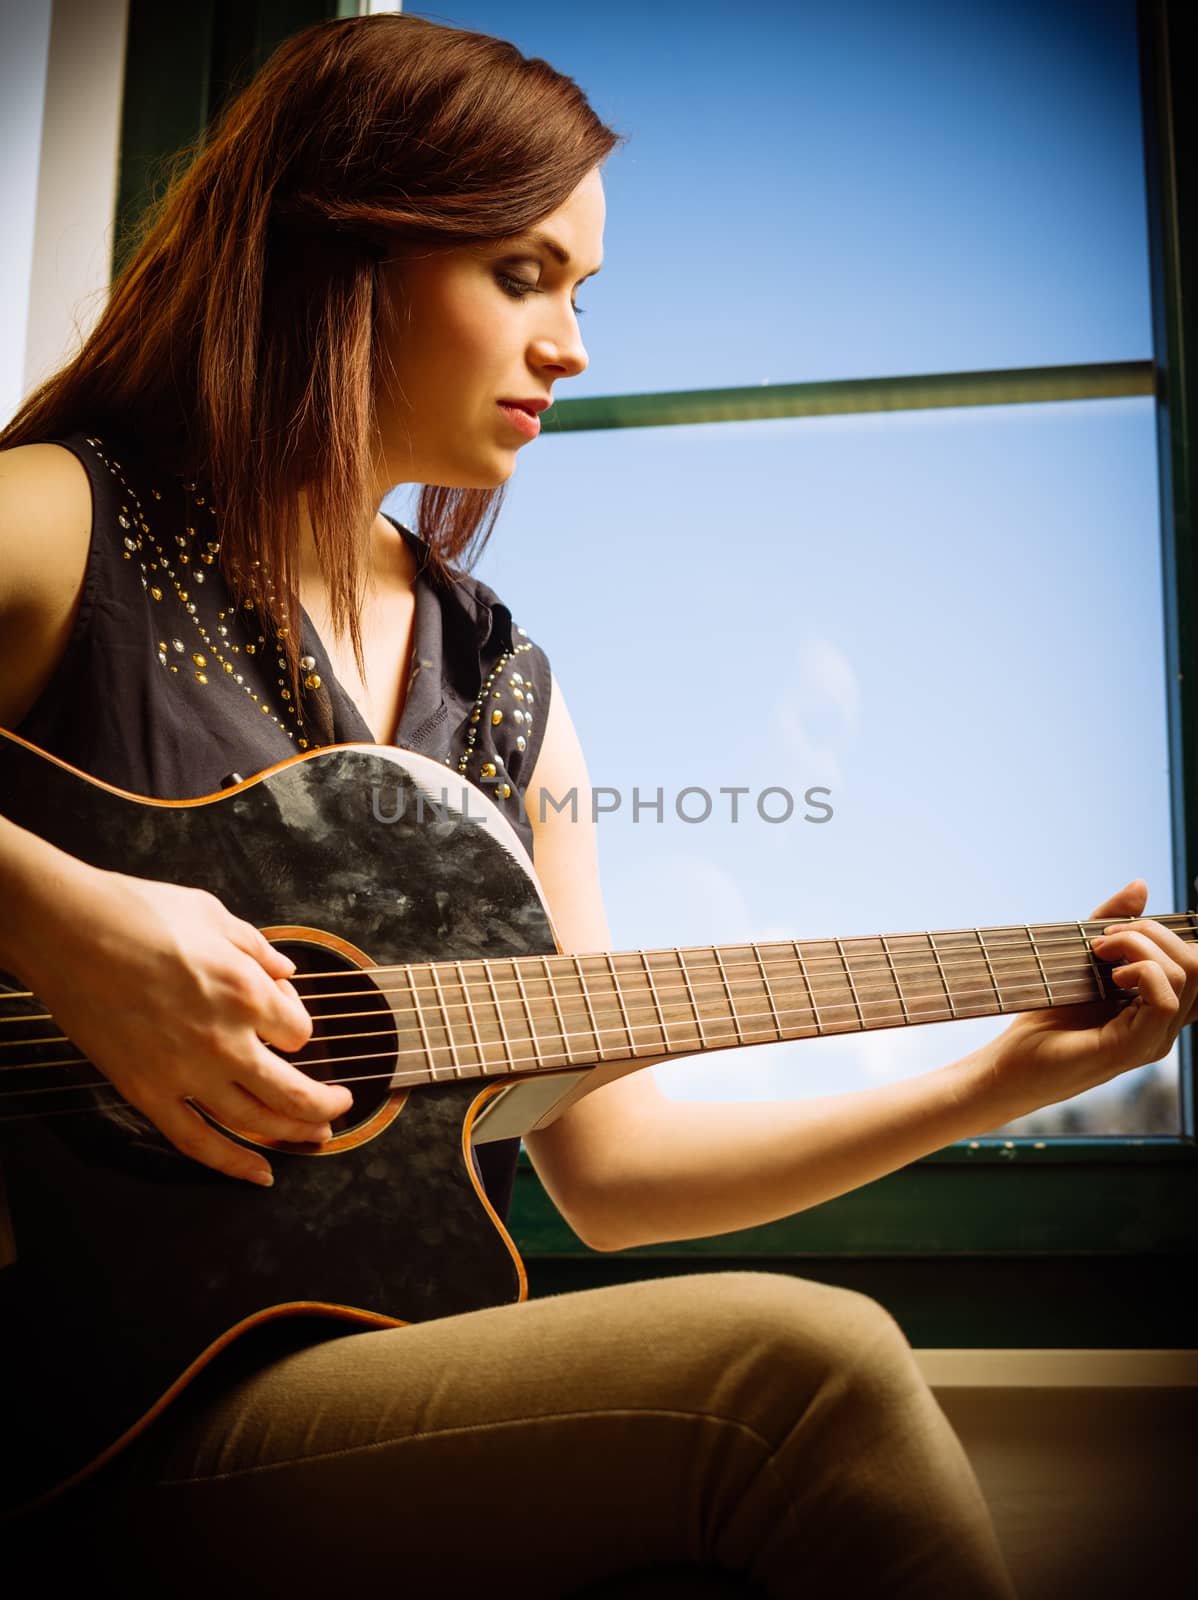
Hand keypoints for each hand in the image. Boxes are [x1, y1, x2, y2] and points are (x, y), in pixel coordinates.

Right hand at [19, 859, 352, 1184]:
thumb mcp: (213, 914)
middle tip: (340, 1106)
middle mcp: (226, 1040)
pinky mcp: (147, 1093)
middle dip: (326, 1104)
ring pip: (255, 1122)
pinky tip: (260, 1175)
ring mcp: (186, 1073)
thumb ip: (257, 948)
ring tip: (316, 1139)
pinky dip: (232, 1164)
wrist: (67, 931)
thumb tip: (286, 971)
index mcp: (248, 992)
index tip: (284, 1015)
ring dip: (293, 1135)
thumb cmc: (139, 913)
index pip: (299, 1030)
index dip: (297, 1024)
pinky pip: (197, 1142)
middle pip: (294, 1092)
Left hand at [987, 879, 1197, 1119]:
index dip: (1172, 936)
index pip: (1196, 966)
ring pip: (1187, 972)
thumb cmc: (1043, 1016)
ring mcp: (1153, 1038)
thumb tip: (1141, 885)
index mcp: (1157, 1006)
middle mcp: (1165, 1025)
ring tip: (1100, 951)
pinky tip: (1109, 975)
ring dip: (1141, 944)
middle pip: (1197, 962)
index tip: (1117, 929)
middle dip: (1153, 931)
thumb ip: (1111, 924)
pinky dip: (1140, 970)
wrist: (1008, 1066)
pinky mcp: (1134, 1047)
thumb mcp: (1079, 959)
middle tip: (1104, 938)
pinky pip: (1165, 998)